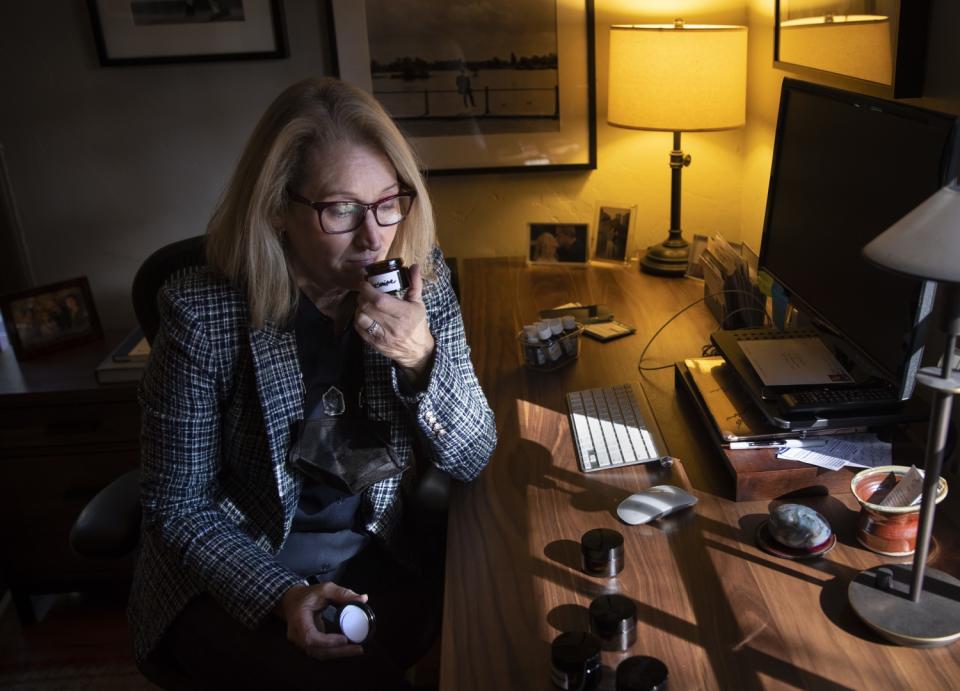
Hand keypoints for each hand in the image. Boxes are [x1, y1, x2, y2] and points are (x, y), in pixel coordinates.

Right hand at [278, 581, 367, 659]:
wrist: (293, 602)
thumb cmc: (308, 595)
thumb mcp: (325, 589)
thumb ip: (343, 593)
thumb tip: (363, 599)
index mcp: (298, 619)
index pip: (310, 636)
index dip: (327, 641)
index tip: (344, 639)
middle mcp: (297, 635)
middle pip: (316, 650)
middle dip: (338, 651)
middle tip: (358, 648)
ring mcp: (300, 642)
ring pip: (319, 654)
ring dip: (338, 654)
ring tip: (356, 649)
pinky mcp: (307, 646)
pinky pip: (321, 652)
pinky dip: (335, 652)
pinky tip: (348, 649)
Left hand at [355, 263, 434, 385]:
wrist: (417, 351)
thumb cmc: (417, 324)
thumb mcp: (418, 303)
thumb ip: (415, 283)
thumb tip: (414, 266)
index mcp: (405, 314)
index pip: (380, 300)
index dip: (368, 289)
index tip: (365, 282)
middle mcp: (393, 327)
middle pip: (368, 307)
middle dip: (362, 296)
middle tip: (365, 291)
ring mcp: (382, 337)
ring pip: (361, 318)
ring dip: (359, 308)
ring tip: (364, 303)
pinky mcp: (374, 344)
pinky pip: (359, 329)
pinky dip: (358, 319)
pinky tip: (364, 315)